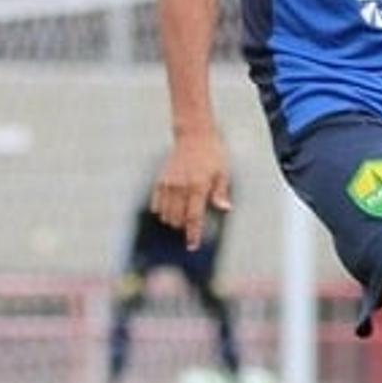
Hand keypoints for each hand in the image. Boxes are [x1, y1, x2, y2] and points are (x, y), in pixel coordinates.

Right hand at [152, 129, 231, 249]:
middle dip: (184, 228)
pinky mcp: (160, 181)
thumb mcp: (223, 172)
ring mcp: (168, 184)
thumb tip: (226, 209)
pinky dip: (162, 212)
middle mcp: (181, 187)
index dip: (193, 234)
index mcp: (198, 187)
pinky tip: (169, 211)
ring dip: (173, 221)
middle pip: (178, 219)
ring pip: (165, 214)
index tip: (192, 246)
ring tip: (181, 220)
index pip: (194, 217)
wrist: (194, 135)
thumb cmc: (213, 154)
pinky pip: (156, 204)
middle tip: (190, 229)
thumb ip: (220, 192)